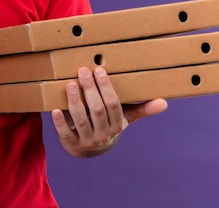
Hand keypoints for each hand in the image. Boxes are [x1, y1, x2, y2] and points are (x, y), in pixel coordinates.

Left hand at [51, 67, 167, 156]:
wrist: (89, 149)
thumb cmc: (108, 125)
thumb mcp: (125, 118)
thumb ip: (142, 109)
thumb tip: (165, 103)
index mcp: (117, 125)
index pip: (113, 105)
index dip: (106, 87)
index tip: (99, 70)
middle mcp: (104, 134)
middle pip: (97, 110)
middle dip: (90, 89)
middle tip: (83, 70)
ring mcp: (87, 140)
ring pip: (81, 120)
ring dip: (75, 102)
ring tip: (70, 84)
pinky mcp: (71, 143)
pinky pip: (65, 133)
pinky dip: (59, 122)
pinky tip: (54, 109)